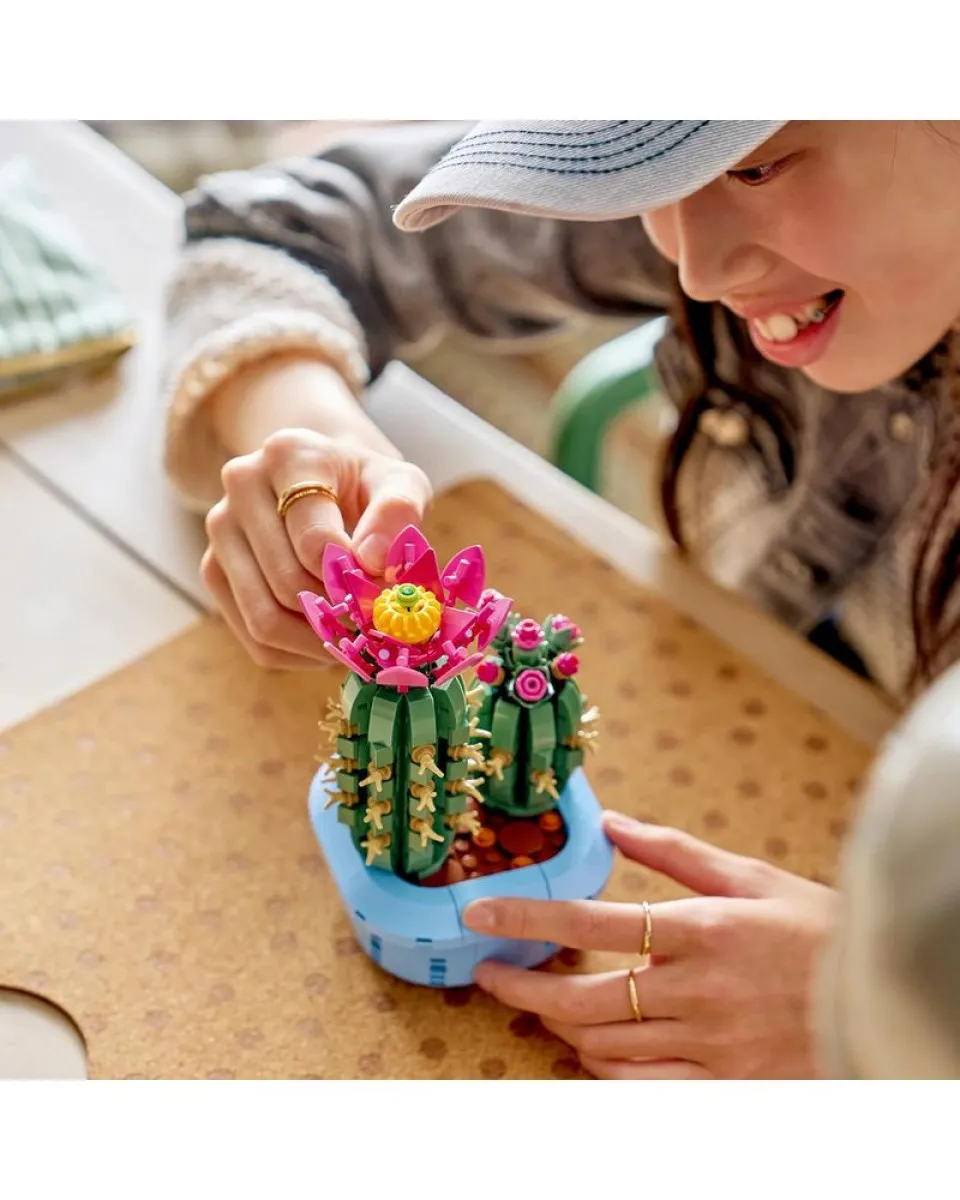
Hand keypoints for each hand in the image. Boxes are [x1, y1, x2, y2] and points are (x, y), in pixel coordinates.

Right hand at [203, 430, 430, 669]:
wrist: (325, 481)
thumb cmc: (367, 486)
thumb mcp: (400, 483)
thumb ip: (398, 513)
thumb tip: (372, 561)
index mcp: (290, 455)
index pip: (314, 540)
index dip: (353, 580)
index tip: (384, 591)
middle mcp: (242, 484)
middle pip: (288, 584)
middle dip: (339, 615)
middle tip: (377, 626)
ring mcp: (220, 528)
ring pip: (265, 620)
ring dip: (319, 643)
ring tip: (357, 639)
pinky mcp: (213, 570)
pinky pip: (255, 641)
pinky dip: (299, 655)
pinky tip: (329, 640)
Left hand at [463, 813, 836, 1078]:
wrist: (877, 997)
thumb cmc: (813, 929)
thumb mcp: (750, 876)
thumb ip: (673, 851)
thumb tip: (612, 821)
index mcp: (701, 929)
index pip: (591, 924)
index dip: (527, 920)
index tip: (481, 916)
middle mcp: (697, 990)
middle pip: (582, 999)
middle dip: (523, 990)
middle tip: (490, 977)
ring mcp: (709, 1045)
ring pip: (602, 1046)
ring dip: (559, 1026)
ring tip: (539, 1005)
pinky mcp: (722, 1084)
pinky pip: (639, 1086)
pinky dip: (602, 1068)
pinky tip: (588, 1047)